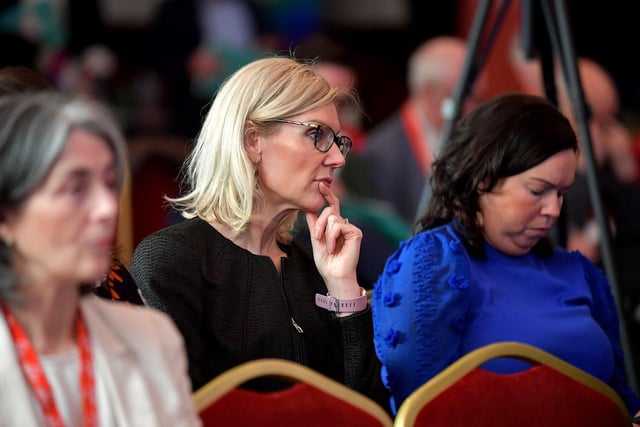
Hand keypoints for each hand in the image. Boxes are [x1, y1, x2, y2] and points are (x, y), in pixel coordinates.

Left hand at [305, 182, 361, 298]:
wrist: (333, 274)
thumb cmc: (326, 261)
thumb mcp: (315, 238)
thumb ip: (314, 223)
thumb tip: (307, 207)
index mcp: (334, 225)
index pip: (331, 206)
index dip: (327, 194)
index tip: (321, 184)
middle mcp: (343, 224)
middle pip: (329, 210)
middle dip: (319, 223)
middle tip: (317, 237)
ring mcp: (350, 228)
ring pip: (332, 217)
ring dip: (325, 233)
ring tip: (328, 247)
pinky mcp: (356, 232)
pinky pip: (339, 225)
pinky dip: (332, 237)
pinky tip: (334, 247)